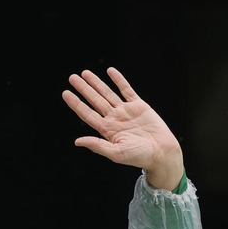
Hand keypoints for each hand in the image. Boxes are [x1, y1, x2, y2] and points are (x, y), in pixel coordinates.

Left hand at [62, 68, 185, 191]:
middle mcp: (114, 119)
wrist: (162, 152)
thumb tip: (77, 141)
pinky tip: (110, 71)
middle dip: (83, 89)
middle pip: (95, 100)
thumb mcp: (116, 153)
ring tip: (85, 73)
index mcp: (107, 130)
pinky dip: (118, 80)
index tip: (65, 93)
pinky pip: (126, 90)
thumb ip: (97, 145)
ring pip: (108, 93)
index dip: (76, 103)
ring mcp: (125, 111)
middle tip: (72, 78)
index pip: (87, 114)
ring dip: (96, 83)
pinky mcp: (138, 105)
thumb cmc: (139, 156)